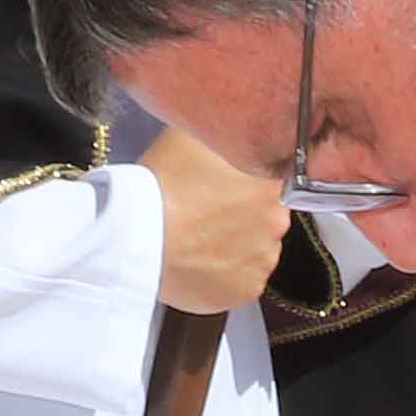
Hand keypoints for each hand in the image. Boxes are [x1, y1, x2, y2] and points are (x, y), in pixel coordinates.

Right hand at [137, 119, 288, 315]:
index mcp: (272, 179)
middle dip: (243, 213)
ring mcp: (264, 259)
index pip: (272, 179)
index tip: (221, 186)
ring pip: (256, 248)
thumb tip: (232, 125)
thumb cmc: (162, 182)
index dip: (245, 183)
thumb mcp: (193, 134)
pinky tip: (201, 261)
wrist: (136, 237)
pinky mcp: (248, 290)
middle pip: (266, 214)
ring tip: (200, 240)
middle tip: (206, 212)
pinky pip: (242, 278)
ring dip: (236, 243)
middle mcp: (278, 220)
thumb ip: (224, 131)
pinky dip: (226, 273)